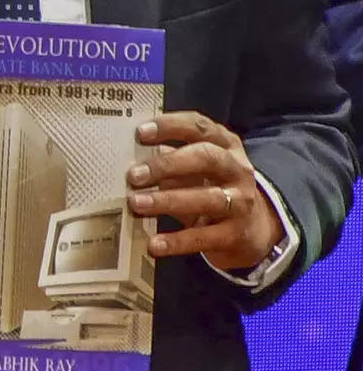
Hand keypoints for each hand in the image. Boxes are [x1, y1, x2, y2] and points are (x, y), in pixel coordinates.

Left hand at [129, 112, 283, 271]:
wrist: (249, 228)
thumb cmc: (208, 186)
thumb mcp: (192, 167)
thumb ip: (166, 157)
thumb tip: (120, 155)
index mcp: (223, 144)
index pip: (199, 127)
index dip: (171, 126)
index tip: (140, 132)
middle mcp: (236, 169)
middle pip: (206, 158)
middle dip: (167, 165)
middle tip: (134, 176)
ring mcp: (240, 201)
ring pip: (208, 198)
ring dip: (169, 200)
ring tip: (136, 204)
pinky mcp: (236, 233)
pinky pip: (206, 237)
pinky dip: (178, 241)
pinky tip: (154, 244)